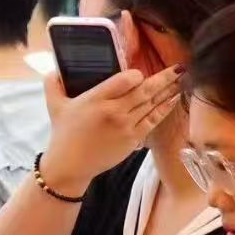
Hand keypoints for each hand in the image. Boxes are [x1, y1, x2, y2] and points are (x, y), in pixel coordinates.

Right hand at [40, 66, 184, 194]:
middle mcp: (114, 111)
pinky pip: (154, 119)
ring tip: (182, 79)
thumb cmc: (63, 135)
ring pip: (152, 103)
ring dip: (170, 90)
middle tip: (179, 67)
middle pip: (145, 89)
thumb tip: (54, 69)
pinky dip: (166, 108)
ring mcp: (125, 125)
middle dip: (164, 77)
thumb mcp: (54, 107)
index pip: (126, 79)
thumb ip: (53, 85)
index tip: (140, 73)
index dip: (136, 75)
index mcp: (96, 99)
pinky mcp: (132, 138)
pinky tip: (174, 98)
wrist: (69, 166)